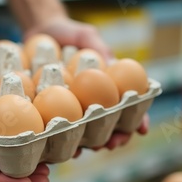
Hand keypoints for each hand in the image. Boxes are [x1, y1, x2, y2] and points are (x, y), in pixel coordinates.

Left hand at [23, 16, 148, 155]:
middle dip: (115, 137)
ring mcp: (72, 105)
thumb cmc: (67, 32)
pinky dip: (59, 135)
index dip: (138, 117)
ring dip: (89, 143)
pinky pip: (57, 124)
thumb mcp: (85, 36)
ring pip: (85, 130)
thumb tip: (110, 62)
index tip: (142, 129)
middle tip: (112, 144)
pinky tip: (56, 142)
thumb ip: (97, 47)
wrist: (39, 33)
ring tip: (88, 149)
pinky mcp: (50, 108)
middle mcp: (93, 98)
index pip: (128, 103)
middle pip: (110, 123)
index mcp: (107, 83)